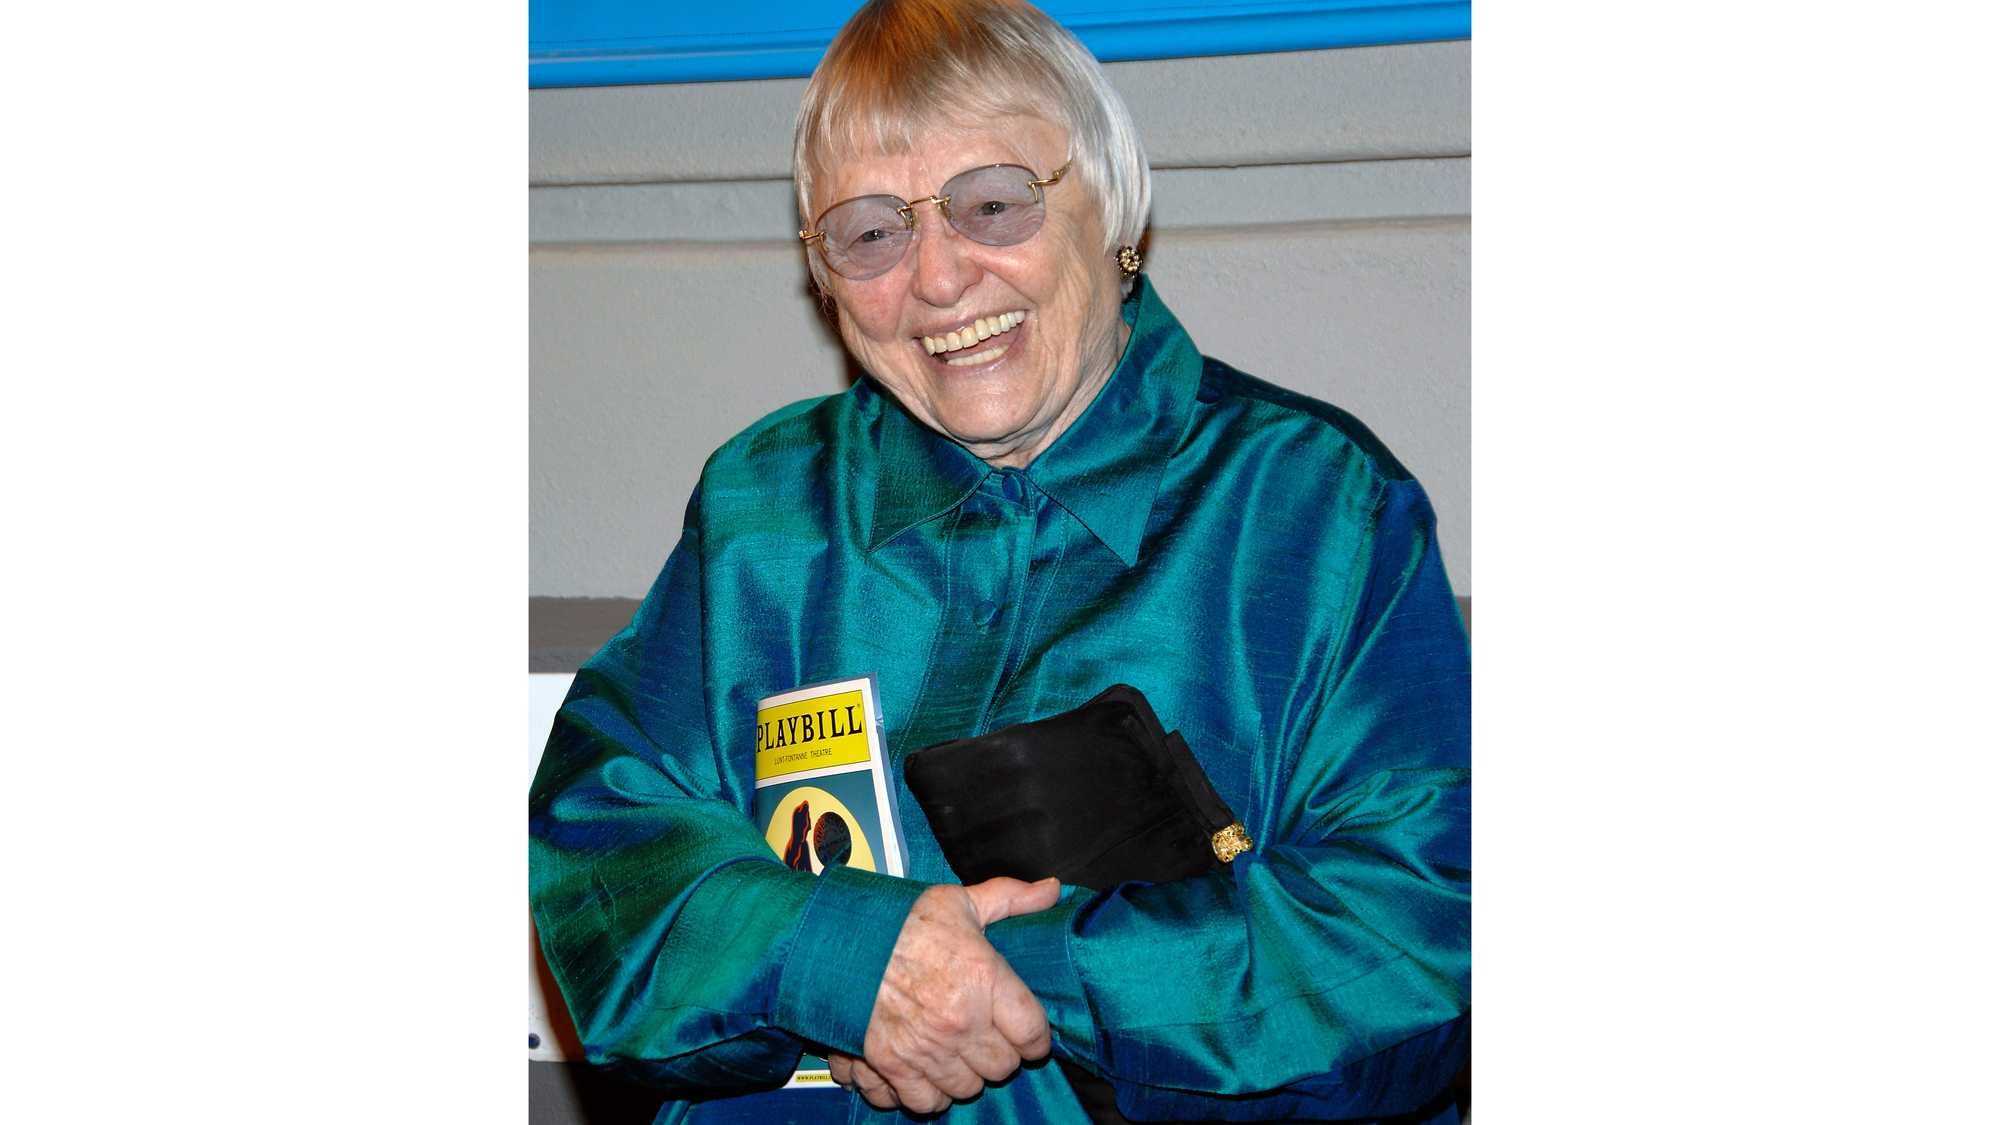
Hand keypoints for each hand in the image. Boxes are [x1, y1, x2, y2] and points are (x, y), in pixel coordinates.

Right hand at [844, 876, 1059, 1112]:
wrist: (831, 938)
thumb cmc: (897, 920)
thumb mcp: (958, 901)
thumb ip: (1009, 898)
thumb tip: (1053, 890)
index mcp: (983, 980)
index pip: (1034, 1033)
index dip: (1034, 1035)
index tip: (1026, 1031)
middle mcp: (959, 1022)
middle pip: (1002, 1067)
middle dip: (998, 1053)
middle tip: (984, 1035)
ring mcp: (924, 1049)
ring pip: (966, 1089)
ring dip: (963, 1073)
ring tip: (953, 1051)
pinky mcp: (889, 1067)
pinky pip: (922, 1102)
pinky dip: (924, 1090)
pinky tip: (922, 1068)